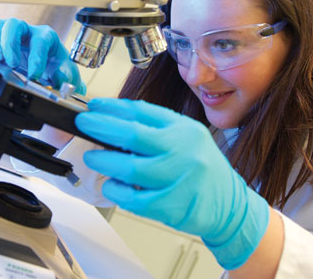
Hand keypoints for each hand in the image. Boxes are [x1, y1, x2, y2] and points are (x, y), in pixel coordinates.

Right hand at [0, 18, 84, 93]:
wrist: (56, 71)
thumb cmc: (61, 69)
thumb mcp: (68, 74)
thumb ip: (64, 75)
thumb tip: (55, 76)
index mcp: (48, 37)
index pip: (40, 41)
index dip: (36, 58)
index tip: (34, 75)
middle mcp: (30, 32)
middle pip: (14, 24)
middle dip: (10, 44)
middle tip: (12, 64)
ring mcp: (15, 36)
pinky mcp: (3, 43)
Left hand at [75, 98, 269, 269]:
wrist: (230, 204)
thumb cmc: (203, 167)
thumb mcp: (188, 136)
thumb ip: (157, 127)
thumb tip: (117, 118)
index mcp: (184, 129)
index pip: (142, 112)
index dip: (113, 108)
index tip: (94, 107)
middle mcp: (183, 151)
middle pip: (133, 134)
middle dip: (102, 126)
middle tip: (83, 123)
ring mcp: (177, 179)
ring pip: (130, 168)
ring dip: (104, 160)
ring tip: (93, 156)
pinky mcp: (171, 206)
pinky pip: (133, 198)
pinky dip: (116, 190)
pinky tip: (111, 184)